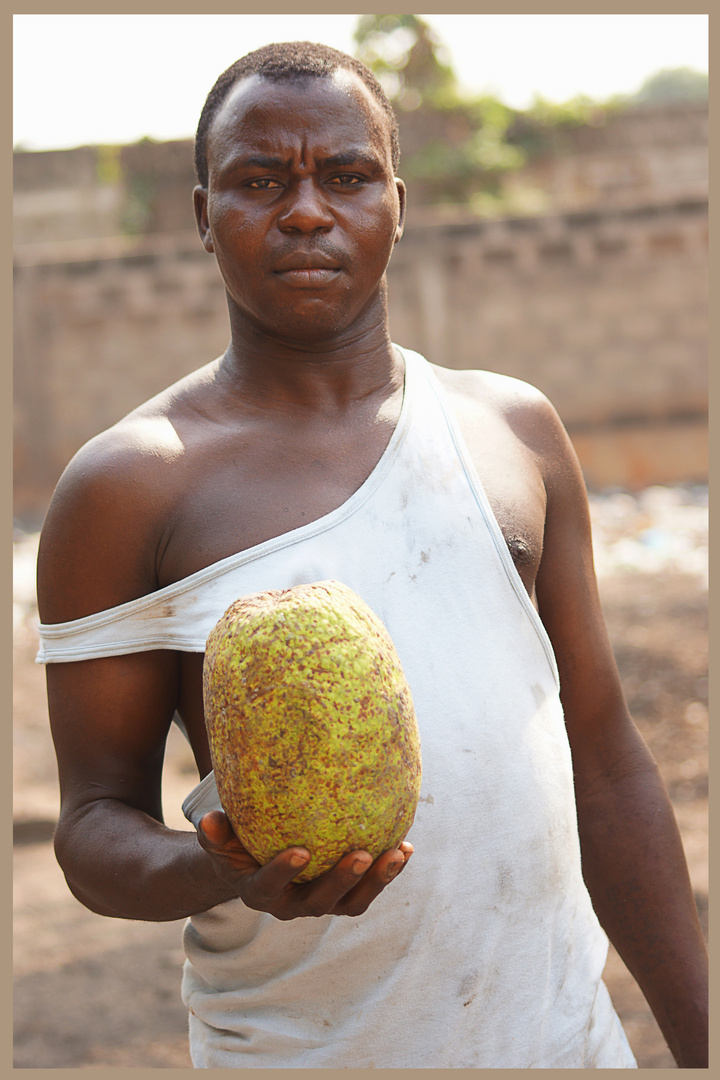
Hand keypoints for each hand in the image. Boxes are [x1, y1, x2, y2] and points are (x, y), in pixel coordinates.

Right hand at [197, 810, 412, 919]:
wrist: (254, 865)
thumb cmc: (236, 846)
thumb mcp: (220, 841)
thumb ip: (215, 833)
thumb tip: (209, 819)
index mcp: (260, 893)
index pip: (270, 887)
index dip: (284, 873)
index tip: (299, 851)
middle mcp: (293, 905)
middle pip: (321, 902)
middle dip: (342, 880)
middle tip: (360, 853)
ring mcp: (322, 903)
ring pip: (352, 902)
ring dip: (377, 880)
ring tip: (397, 852)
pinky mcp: (344, 896)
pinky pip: (369, 888)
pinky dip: (388, 871)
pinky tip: (406, 846)